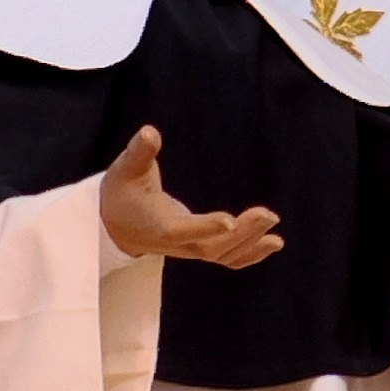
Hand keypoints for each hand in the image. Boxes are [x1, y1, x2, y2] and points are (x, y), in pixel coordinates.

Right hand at [101, 124, 283, 268]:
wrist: (115, 225)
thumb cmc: (121, 193)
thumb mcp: (124, 169)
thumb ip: (139, 152)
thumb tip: (150, 132)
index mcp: (158, 225)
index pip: (181, 230)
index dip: (205, 228)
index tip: (230, 221)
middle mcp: (176, 243)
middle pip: (211, 248)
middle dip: (242, 234)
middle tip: (268, 214)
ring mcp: (189, 248)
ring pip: (222, 255)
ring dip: (251, 244)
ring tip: (274, 226)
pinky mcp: (199, 247)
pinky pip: (227, 258)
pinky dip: (251, 254)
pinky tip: (273, 243)